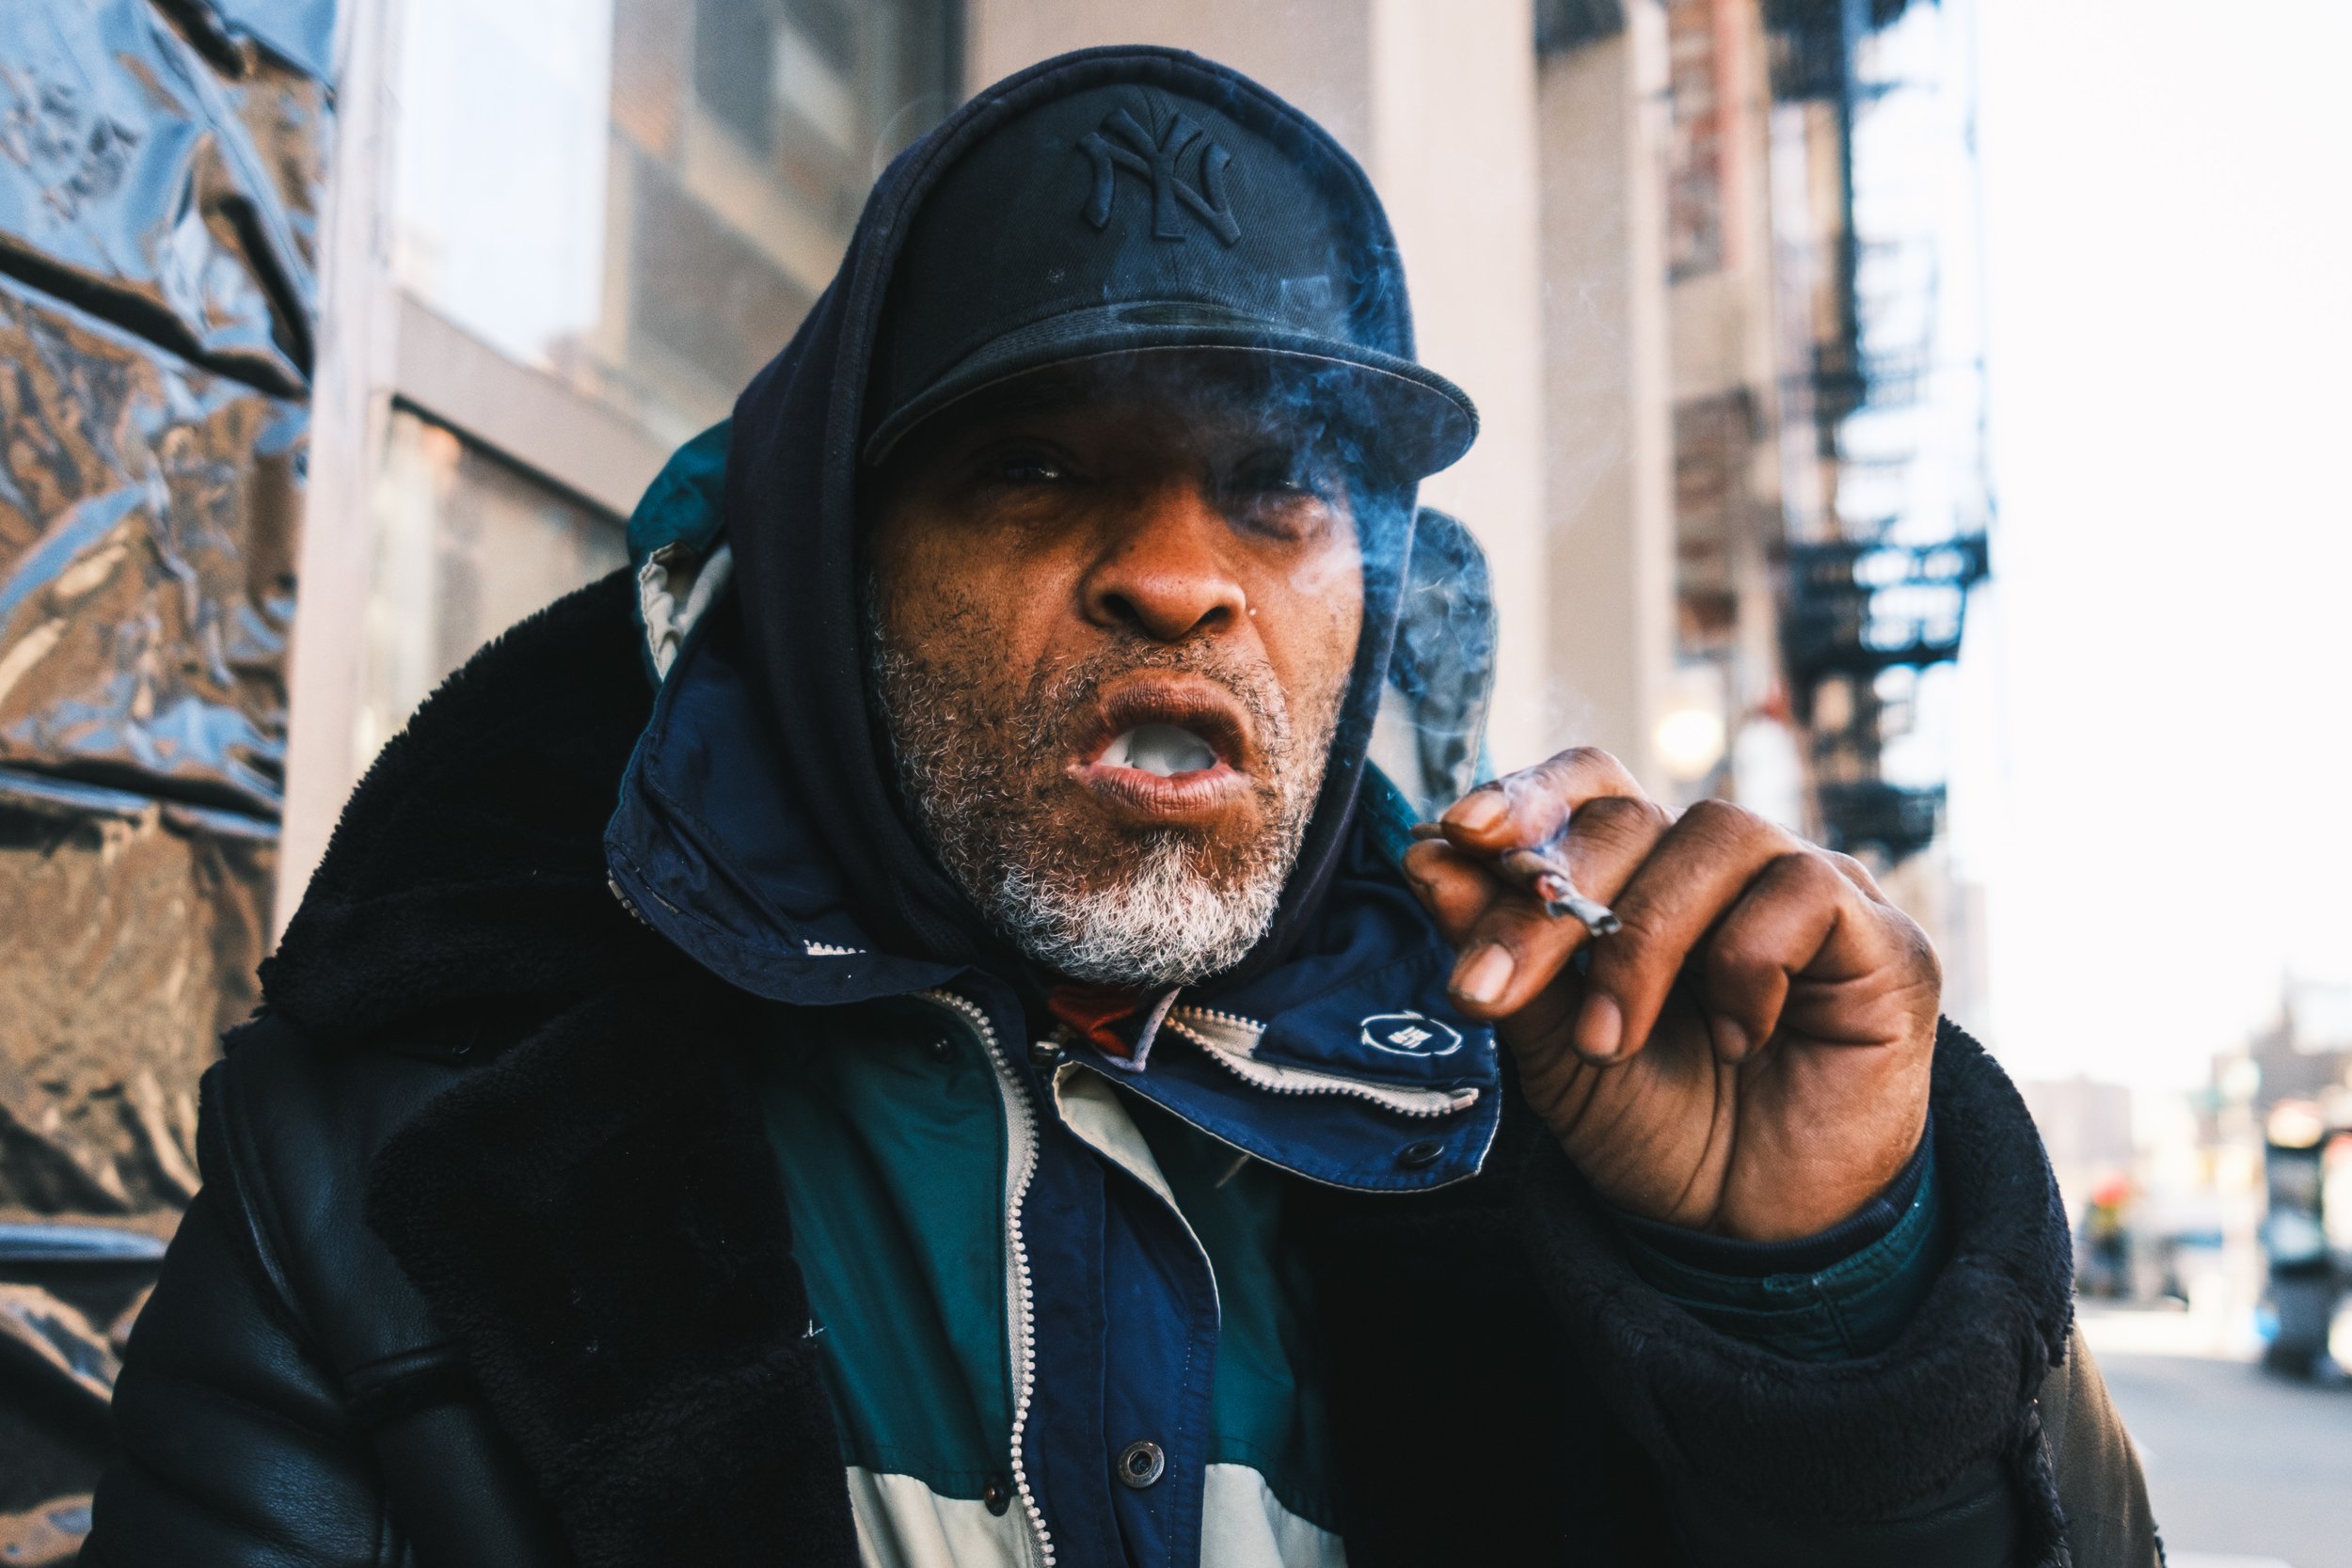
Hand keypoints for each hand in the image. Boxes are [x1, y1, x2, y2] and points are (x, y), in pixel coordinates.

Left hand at [1401, 749, 1939, 1240]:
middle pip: (1633, 814)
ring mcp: (1809, 890)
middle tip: (1492, 990)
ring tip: (1609, 1040)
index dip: (1531, 792)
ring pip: (1717, 834)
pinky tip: (1737, 1043)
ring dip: (1642, 942)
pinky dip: (1745, 965)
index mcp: (1645, 874)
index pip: (1593, 785)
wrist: (1748, 1232)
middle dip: (1547, 901)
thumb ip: (1500, 949)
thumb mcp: (1551, 1044)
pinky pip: (1803, 892)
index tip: (1461, 834)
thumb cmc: (1655, 1127)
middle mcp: (1725, 866)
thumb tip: (1429, 855)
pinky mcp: (1883, 938)